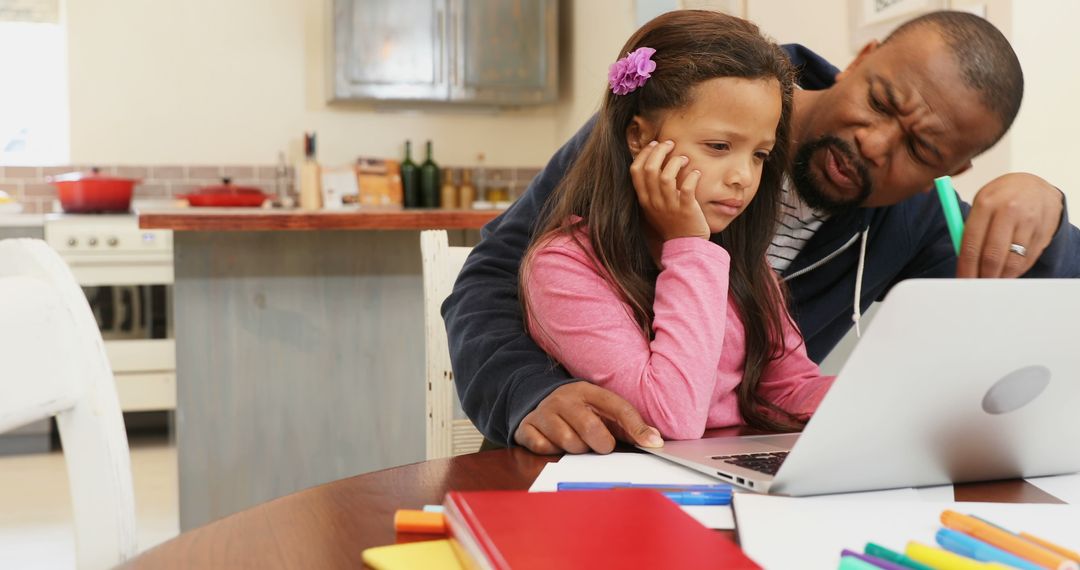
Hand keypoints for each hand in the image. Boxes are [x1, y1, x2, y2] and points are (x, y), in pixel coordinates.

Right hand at [513, 381, 663, 454]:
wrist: (539, 402)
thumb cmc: (580, 411)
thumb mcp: (603, 411)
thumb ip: (628, 425)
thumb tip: (655, 440)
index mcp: (588, 391)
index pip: (618, 407)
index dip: (636, 426)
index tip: (653, 443)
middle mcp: (564, 399)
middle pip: (590, 428)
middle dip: (600, 444)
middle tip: (599, 445)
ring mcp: (543, 412)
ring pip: (567, 443)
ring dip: (576, 450)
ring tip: (575, 442)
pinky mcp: (526, 427)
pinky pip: (543, 448)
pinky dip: (551, 452)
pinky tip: (553, 443)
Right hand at [630, 140, 708, 240]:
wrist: (685, 245)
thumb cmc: (671, 222)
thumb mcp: (654, 207)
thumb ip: (651, 189)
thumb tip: (655, 163)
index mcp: (644, 199)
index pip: (636, 171)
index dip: (644, 154)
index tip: (654, 145)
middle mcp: (654, 202)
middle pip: (650, 170)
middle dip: (660, 152)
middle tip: (670, 144)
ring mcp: (670, 206)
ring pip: (666, 177)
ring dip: (676, 162)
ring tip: (684, 159)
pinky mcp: (686, 210)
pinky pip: (687, 188)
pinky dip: (692, 177)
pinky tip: (696, 173)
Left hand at [958, 173, 1063, 277]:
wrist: (1033, 185)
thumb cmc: (999, 199)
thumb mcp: (980, 205)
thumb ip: (969, 231)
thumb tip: (964, 264)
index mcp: (985, 204)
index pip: (971, 244)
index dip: (966, 267)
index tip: (962, 281)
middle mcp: (1008, 211)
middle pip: (992, 256)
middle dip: (983, 277)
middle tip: (977, 287)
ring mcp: (1029, 222)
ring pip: (1013, 261)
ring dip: (1000, 277)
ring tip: (991, 282)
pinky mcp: (1044, 232)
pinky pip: (1027, 260)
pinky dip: (1016, 271)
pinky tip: (1007, 272)